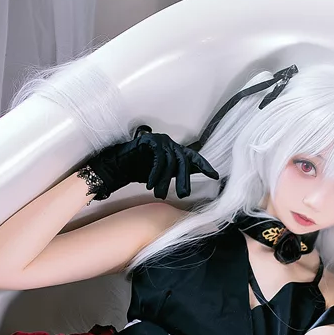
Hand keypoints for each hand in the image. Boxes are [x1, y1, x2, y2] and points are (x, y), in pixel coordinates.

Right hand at [81, 126, 218, 199]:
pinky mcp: (150, 141)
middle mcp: (170, 143)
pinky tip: (150, 185)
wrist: (118, 167)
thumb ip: (176, 175)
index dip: (204, 166)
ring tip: (158, 194)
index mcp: (175, 150)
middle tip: (183, 194)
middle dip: (183, 179)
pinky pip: (159, 158)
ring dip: (165, 180)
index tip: (215, 176)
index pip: (193, 157)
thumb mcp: (161, 175)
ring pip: (170, 161)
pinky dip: (155, 173)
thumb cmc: (139, 171)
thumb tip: (191, 180)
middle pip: (183, 161)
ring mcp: (161, 140)